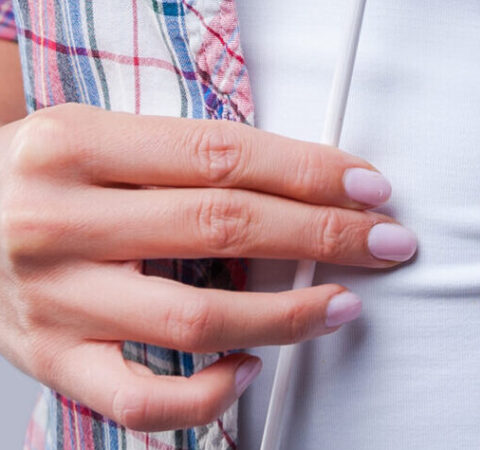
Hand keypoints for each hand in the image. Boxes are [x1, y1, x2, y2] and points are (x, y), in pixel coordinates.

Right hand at [0, 102, 415, 432]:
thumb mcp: (103, 129)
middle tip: (384, 242)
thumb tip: (308, 181)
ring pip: (193, 320)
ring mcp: (51, 297)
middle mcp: (60, 219)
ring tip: (342, 303)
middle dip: (323, 237)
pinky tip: (248, 366)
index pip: (224, 155)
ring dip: (287, 316)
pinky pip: (136, 400)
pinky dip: (204, 395)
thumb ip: (190, 152)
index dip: (310, 172)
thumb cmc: (48, 169)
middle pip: (222, 228)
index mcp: (79, 143)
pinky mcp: (46, 359)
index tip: (370, 188)